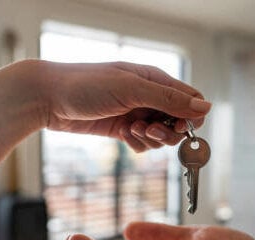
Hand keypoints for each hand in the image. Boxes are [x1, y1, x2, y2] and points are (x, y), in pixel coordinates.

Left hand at [34, 60, 211, 151]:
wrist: (49, 98)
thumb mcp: (132, 89)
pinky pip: (143, 144)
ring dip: (150, 139)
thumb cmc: (87, 85)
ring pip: (161, 136)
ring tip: (130, 131)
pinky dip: (137, 144)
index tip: (179, 127)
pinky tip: (123, 136)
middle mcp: (149, 97)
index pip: (190, 100)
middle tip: (147, 130)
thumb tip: (206, 108)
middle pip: (178, 122)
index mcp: (155, 80)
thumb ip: (169, 99)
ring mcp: (136, 114)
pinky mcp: (123, 129)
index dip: (191, 117)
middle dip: (168, 132)